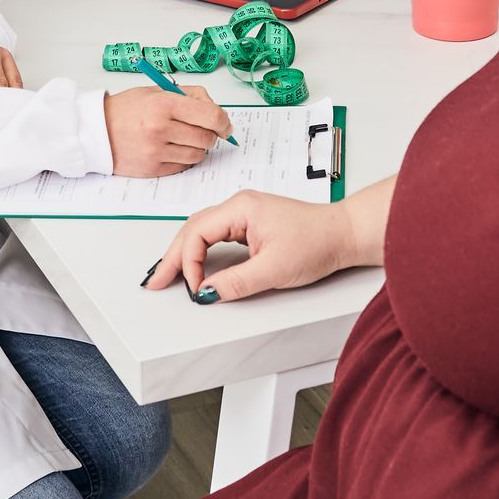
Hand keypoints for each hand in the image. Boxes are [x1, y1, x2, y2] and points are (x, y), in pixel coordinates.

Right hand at [104, 85, 234, 176]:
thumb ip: (191, 96)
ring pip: (198, 154)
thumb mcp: (158, 91)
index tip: (225, 125)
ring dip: (197, 147)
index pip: (211, 116)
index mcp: (164, 104)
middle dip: (210, 134)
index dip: (224, 122)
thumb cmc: (127, 109)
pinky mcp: (153, 169)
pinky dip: (184, 158)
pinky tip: (171, 148)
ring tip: (182, 137)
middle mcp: (160, 129)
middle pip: (207, 138)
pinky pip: (183, 166)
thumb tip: (217, 111)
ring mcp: (156, 151)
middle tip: (202, 129)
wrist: (96, 131)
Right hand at [144, 191, 354, 301]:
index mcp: (241, 207)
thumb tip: (204, 293)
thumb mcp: (274, 269)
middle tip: (155, 282)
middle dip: (172, 256)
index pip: (197, 232)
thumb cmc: (317, 242)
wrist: (344, 234)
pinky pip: (216, 235)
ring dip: (184, 253)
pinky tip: (193, 265)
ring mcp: (245, 213)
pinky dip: (200, 250)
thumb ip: (235, 283)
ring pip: (201, 230)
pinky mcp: (251, 224)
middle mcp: (239, 205)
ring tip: (167, 275)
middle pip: (192, 228)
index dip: (188, 262)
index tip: (193, 288)